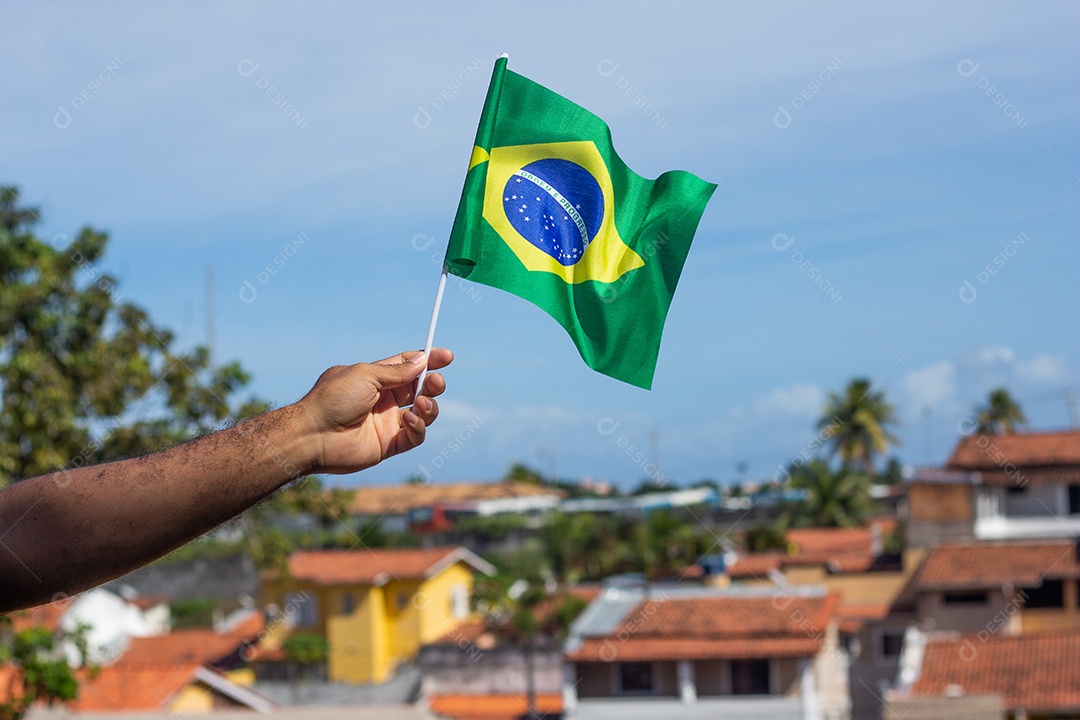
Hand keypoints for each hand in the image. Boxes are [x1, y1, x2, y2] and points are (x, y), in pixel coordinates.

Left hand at [297, 348, 452, 472]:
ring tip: (421, 404)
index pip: (408, 367)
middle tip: (436, 382)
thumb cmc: (333, 399)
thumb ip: (396, 371)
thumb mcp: (366, 375)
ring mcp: (386, 423)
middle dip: (433, 384)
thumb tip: (422, 361)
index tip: (448, 357)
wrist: (313, 435)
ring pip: (422, 413)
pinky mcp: (388, 445)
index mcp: (375, 379)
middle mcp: (383, 400)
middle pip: (419, 389)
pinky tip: (409, 420)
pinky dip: (418, 427)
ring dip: (429, 406)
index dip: (428, 361)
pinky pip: (414, 436)